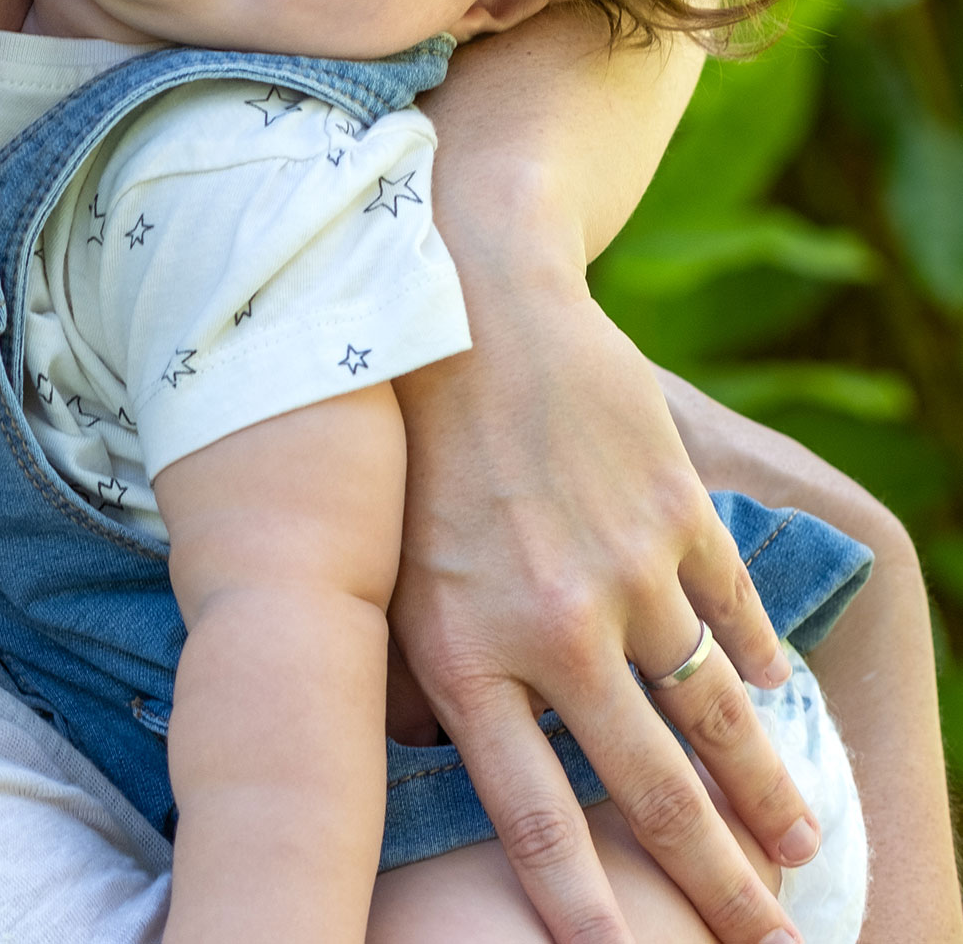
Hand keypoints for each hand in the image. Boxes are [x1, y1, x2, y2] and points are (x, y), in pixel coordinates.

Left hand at [391, 284, 815, 943]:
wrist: (472, 305)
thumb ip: (424, 672)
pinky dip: (763, 671)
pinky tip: (777, 707)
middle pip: (650, 789)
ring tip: (797, 847)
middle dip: (715, 882)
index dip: (582, 905)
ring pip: (717, 713)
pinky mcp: (674, 513)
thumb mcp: (387, 566)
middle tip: (765, 943)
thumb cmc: (411, 445)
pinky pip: (735, 615)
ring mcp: (625, 569)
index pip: (531, 815)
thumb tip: (446, 769)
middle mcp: (551, 626)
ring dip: (766, 792)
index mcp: (462, 648)